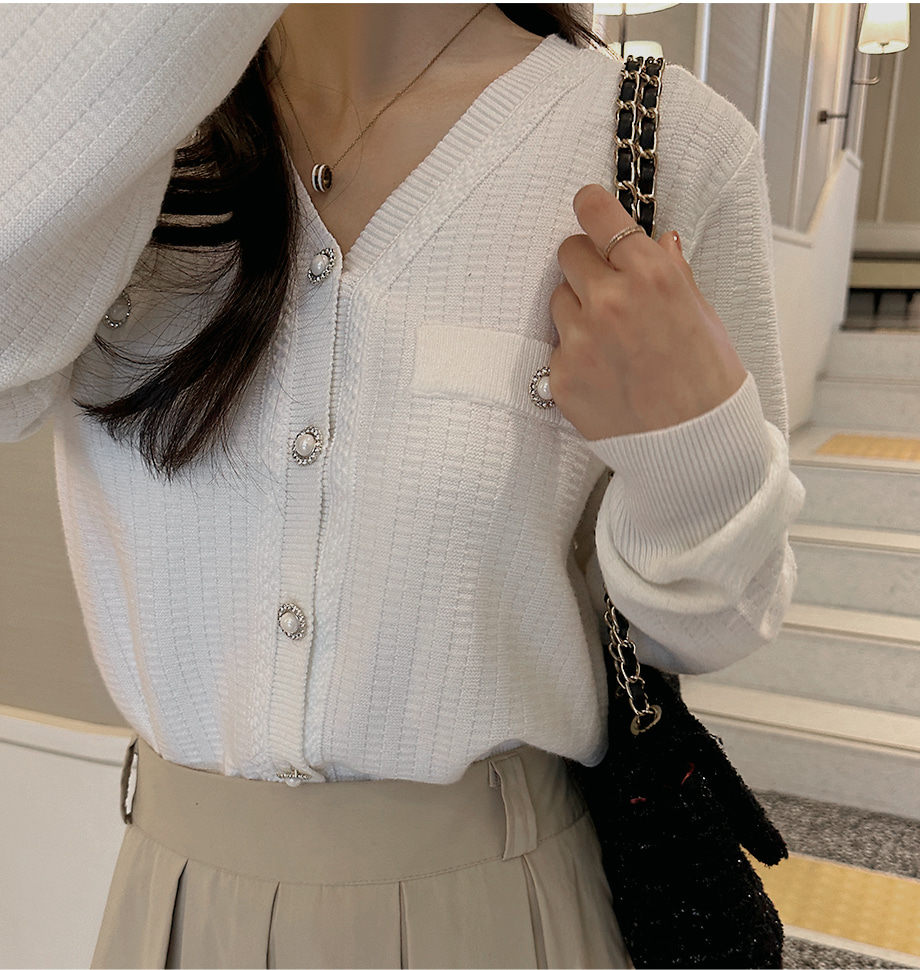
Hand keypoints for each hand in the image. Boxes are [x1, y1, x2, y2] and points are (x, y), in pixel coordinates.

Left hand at [548, 184, 746, 440]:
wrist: (695, 449)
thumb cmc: (709, 383)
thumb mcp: (703, 316)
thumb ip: (673, 274)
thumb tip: (659, 242)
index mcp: (651, 274)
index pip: (596, 214)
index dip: (590, 209)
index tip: (588, 210)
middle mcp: (609, 300)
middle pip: (568, 252)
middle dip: (586, 263)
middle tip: (607, 289)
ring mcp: (580, 340)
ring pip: (559, 300)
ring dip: (578, 310)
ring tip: (611, 341)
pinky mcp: (562, 376)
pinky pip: (558, 347)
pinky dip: (575, 354)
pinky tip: (605, 374)